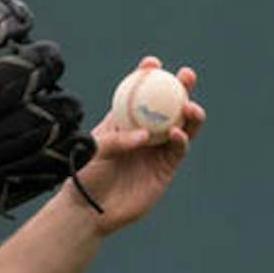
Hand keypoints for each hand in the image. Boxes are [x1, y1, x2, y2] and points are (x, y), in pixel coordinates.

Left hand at [66, 55, 206, 232]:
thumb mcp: (93, 151)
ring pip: (180, 125)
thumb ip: (117, 141)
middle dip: (179, 88)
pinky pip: (178, 150)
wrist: (90, 209)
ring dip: (189, 113)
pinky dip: (181, 139)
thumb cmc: (84, 176)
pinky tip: (176, 133)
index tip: (152, 63)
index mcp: (122, 121)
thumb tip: (144, 136)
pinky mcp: (165, 169)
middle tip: (186, 75)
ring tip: (189, 106)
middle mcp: (143, 132)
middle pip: (166, 105)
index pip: (136, 94)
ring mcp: (156, 150)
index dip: (146, 76)